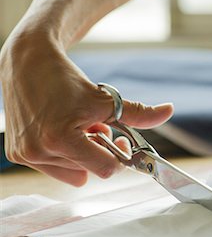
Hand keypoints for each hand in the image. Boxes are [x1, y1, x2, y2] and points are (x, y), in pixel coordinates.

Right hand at [0, 34, 172, 185]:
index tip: (120, 139)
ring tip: (78, 127)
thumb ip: (139, 113)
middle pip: (90, 170)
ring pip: (73, 172)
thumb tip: (169, 111)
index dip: (118, 156)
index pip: (105, 169)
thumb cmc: (67, 81)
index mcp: (60, 139)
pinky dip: (65, 154)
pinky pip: (55, 168)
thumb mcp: (106, 99)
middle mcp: (39, 151)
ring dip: (83, 153)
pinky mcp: (17, 155)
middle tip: (98, 128)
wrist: (28, 64)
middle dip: (100, 151)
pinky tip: (63, 132)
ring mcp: (26, 155)